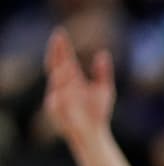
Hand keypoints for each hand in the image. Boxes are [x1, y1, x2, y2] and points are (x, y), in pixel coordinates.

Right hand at [43, 28, 115, 149]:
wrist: (95, 132)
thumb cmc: (98, 111)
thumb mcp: (104, 88)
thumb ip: (103, 72)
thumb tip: (103, 53)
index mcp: (73, 78)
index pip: (65, 59)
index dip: (62, 47)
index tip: (61, 33)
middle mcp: (63, 85)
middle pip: (56, 64)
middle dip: (56, 52)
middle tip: (57, 38)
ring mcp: (58, 96)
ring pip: (55, 79)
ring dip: (60, 69)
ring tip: (65, 59)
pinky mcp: (55, 109)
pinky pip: (56, 97)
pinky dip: (60, 89)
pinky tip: (64, 80)